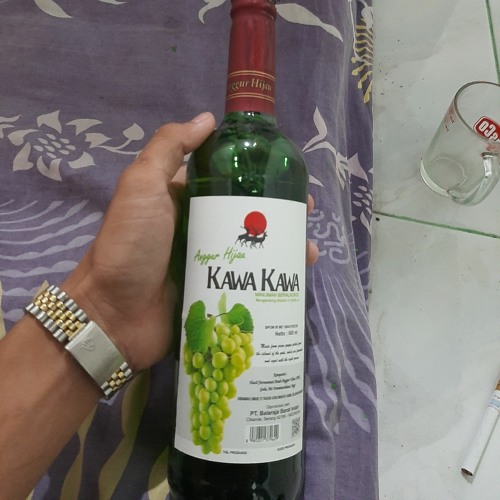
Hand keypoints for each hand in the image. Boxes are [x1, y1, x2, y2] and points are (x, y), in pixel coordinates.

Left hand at [63, 113, 317, 371]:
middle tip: (305, 211)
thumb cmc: (130, 244)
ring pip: (254, 245)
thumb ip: (168, 147)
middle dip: (279, 209)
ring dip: (283, 242)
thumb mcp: (142, 185)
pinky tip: (298, 273)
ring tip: (307, 247)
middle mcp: (199, 225)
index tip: (286, 171)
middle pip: (247, 211)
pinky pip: (251, 277)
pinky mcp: (217, 289)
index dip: (257, 171)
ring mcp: (211, 260)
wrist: (114, 314)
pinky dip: (274, 274)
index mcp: (183, 197)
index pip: (226, 176)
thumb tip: (208, 118)